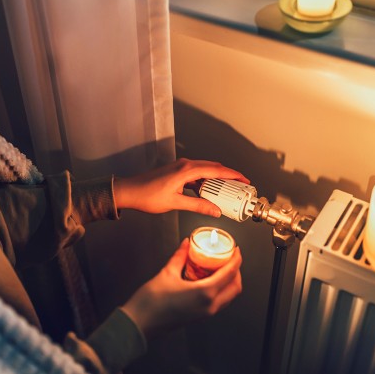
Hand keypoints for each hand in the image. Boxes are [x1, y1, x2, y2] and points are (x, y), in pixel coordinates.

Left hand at [113, 158, 248, 216]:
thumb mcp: (176, 203)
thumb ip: (198, 206)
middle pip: (213, 167)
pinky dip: (205, 181)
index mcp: (186, 170)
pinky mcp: (176, 172)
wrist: (129, 191)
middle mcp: (185, 165)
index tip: (244, 180)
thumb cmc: (148, 195)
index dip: (233, 175)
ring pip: (205, 170)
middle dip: (228, 176)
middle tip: (240, 186)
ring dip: (216, 179)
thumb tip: (215, 210)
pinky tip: (208, 191)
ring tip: (227, 190)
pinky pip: (196, 174)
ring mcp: (180, 167)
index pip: (216, 170)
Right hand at [121, 238, 241, 339]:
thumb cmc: (152, 301)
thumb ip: (180, 257)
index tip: (236, 250)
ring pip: (229, 297)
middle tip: (230, 258)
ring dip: (230, 282)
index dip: (236, 260)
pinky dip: (221, 290)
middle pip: (235, 288)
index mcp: (204, 293)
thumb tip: (186, 244)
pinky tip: (210, 280)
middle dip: (236, 272)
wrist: (140, 323)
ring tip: (221, 268)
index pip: (229, 274)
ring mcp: (206, 313)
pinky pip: (219, 302)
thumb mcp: (167, 273)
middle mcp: (209, 305)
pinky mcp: (200, 317)